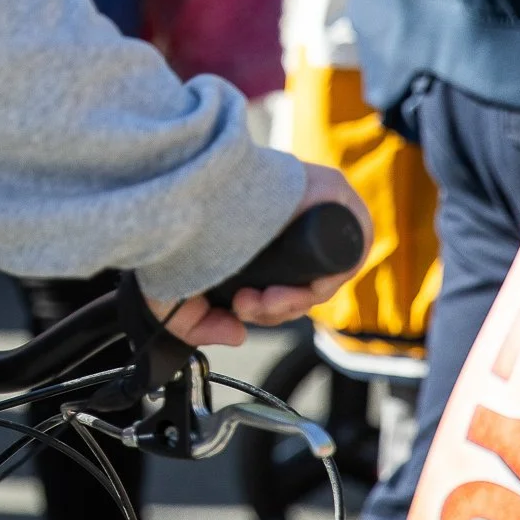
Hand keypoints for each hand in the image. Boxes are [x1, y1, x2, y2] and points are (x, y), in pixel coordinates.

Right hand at [160, 161, 370, 347]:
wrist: (178, 186)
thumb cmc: (168, 226)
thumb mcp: (175, 294)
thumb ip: (197, 325)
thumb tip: (238, 333)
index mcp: (264, 236)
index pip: (287, 284)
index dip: (271, 306)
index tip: (242, 308)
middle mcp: (290, 219)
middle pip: (307, 282)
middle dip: (279, 307)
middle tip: (247, 304)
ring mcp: (313, 203)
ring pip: (326, 272)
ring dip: (297, 299)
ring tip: (262, 298)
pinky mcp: (332, 189)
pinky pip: (351, 247)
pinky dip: (332, 275)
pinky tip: (302, 287)